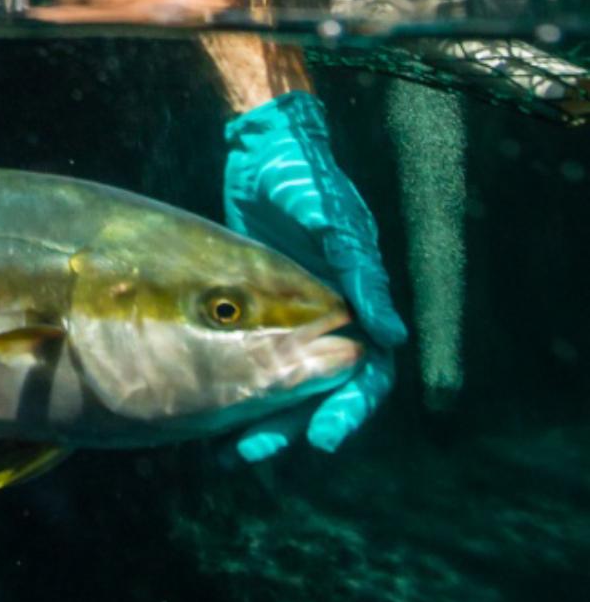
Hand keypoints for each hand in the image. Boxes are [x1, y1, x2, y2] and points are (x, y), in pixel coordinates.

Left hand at [223, 90, 406, 461]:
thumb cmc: (302, 175)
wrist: (263, 149)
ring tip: (234, 451)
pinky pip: (254, 358)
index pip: (367, 369)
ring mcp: (295, 314)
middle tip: (259, 452)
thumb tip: (390, 332)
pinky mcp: (259, 310)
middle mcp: (333, 314)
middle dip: (297, 423)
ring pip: (285, 381)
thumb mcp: (327, 213)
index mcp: (361, 298)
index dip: (349, 405)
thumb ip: (356, 266)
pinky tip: (211, 413)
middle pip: (324, 387)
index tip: (325, 436)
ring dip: (265, 418)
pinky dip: (238, 386)